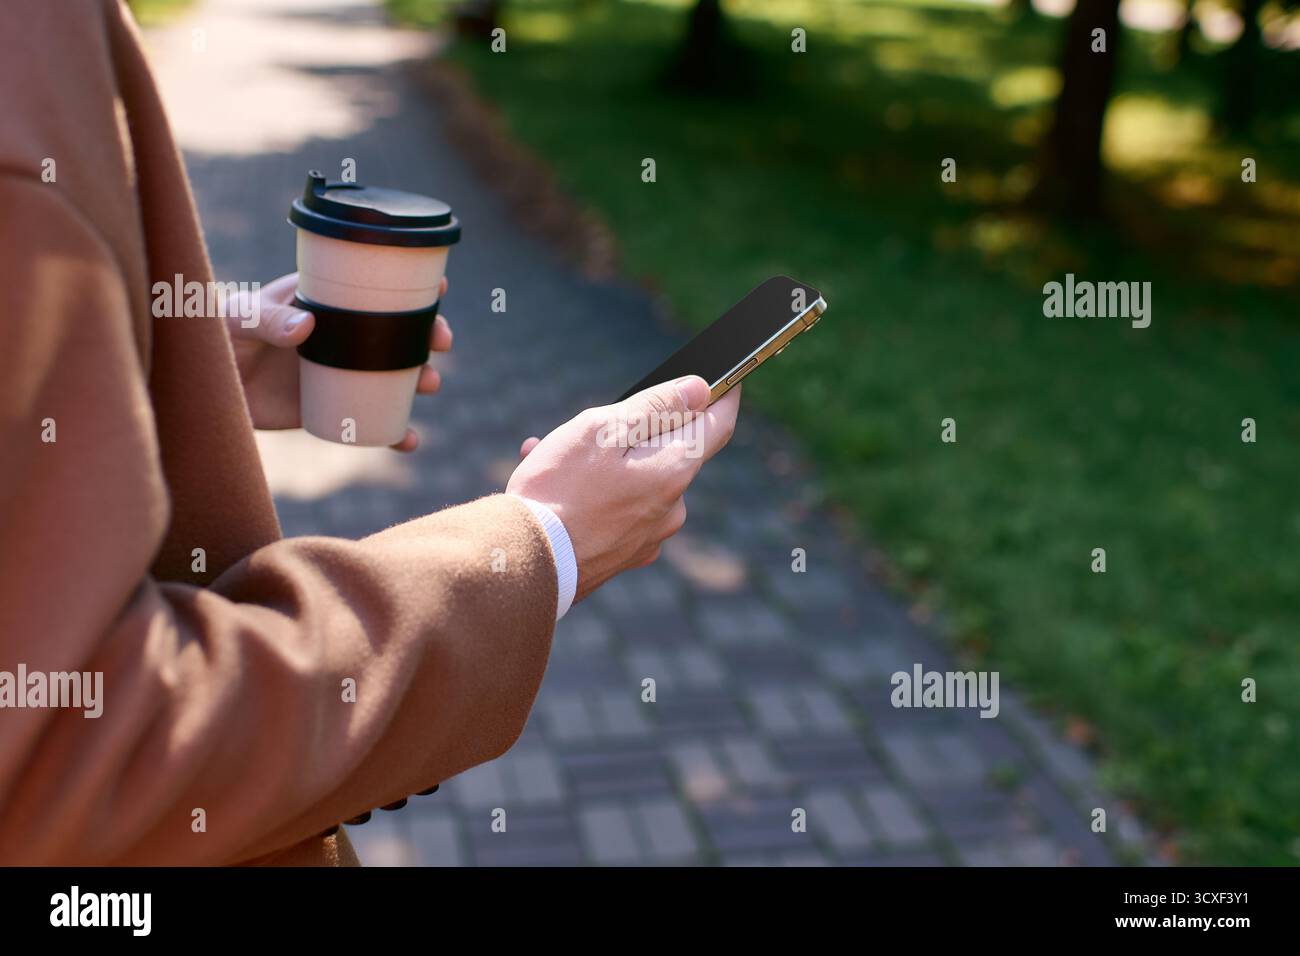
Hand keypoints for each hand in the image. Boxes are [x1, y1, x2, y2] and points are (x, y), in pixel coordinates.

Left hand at [224, 272, 453, 450]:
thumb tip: (306, 327)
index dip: (410, 288)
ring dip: (419, 379)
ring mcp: (341, 372)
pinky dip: (393, 432)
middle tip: (439, 342)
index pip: (374, 289)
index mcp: (325, 303)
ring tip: (427, 385)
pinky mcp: (332, 407)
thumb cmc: (216, 337)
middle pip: (397, 333)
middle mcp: (342, 336)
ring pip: (393, 375)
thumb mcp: (239, 318)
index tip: (438, 289)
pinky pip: (371, 420)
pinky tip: (408, 439)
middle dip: (426, 336)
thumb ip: (268, 319)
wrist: (202, 388)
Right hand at [507, 376, 739, 601]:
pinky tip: (554, 487)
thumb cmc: (559, 491)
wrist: (526, 565)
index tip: (727, 378)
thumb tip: (700, 390)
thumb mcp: (603, 431)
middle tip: (591, 422)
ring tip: (550, 455)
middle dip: (636, 432)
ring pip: (637, 481)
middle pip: (670, 452)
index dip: (724, 396)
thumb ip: (655, 407)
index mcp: (674, 470)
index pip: (718, 425)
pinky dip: (594, 494)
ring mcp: (651, 536)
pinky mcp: (626, 555)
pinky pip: (618, 511)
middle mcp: (673, 507)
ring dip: (604, 463)